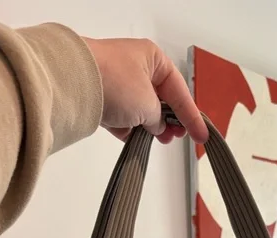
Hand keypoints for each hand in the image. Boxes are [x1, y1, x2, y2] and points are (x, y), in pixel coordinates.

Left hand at [82, 37, 207, 144]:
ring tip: (158, 140)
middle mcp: (136, 67)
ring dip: (150, 126)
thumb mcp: (149, 104)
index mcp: (153, 59)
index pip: (179, 90)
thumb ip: (159, 118)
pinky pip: (123, 118)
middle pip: (161, 99)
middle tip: (177, 138)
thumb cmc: (115, 81)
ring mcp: (118, 83)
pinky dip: (130, 129)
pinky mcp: (103, 98)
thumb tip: (158, 126)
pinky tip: (137, 139)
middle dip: (170, 121)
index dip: (191, 116)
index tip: (201, 135)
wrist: (75, 83)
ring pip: (141, 110)